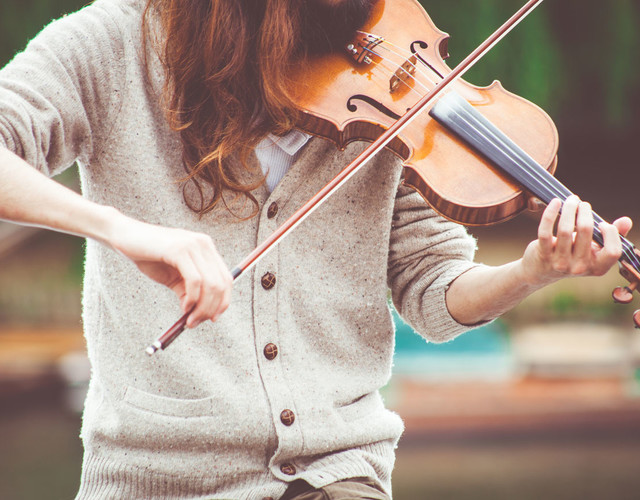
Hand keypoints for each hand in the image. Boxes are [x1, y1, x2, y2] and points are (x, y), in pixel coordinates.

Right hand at [107, 212, 232, 327]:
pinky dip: (192, 299)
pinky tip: (184, 306)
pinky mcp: (180, 250)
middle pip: (221, 283)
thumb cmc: (148, 255)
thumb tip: (199, 313)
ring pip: (211, 284)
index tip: (212, 318)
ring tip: (189, 319)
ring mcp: (193, 245)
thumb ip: (188, 291)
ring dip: (202, 308)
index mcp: (206, 248)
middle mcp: (204, 244)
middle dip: (211, 308)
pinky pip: (195, 281)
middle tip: (196, 322)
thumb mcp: (173, 276)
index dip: (223, 302)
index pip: (227, 278)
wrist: (123, 236)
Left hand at [521, 195, 632, 286]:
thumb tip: (626, 221)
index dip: (611, 234)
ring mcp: (560, 262)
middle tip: (582, 203)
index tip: (602, 223)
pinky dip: (550, 214)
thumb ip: (611, 236)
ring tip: (571, 200)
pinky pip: (545, 231)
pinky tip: (555, 202)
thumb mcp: (593, 249)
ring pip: (565, 229)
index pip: (613, 251)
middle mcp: (579, 267)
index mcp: (597, 267)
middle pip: (586, 231)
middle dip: (585, 211)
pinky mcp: (543, 254)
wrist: (541, 271)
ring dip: (569, 209)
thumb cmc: (572, 255)